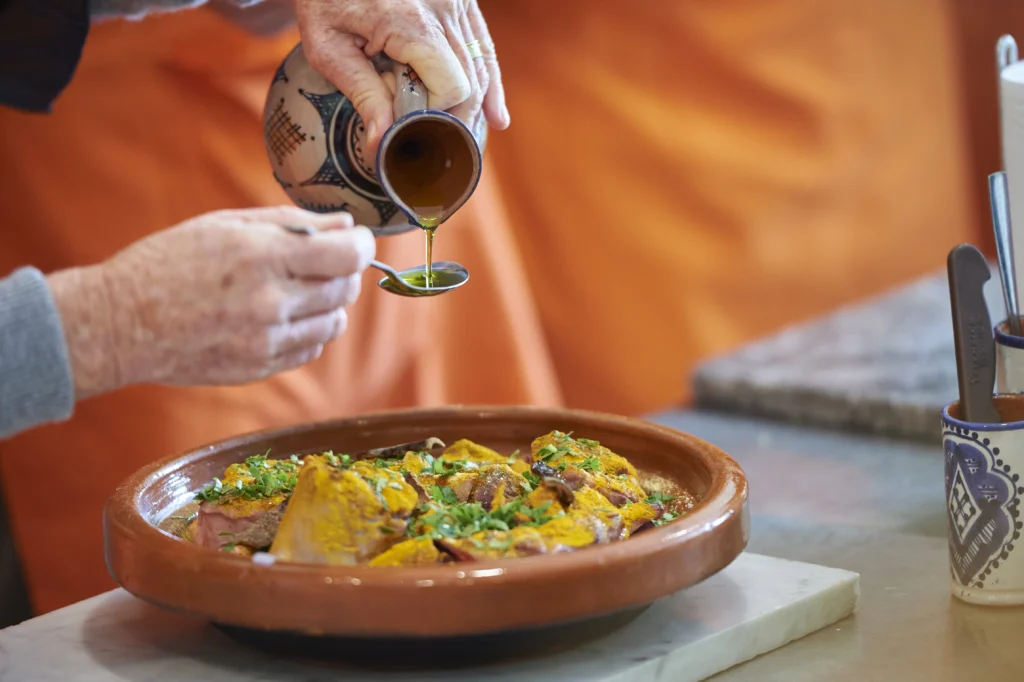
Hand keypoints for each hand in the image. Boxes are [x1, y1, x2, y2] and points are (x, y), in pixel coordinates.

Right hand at [48, 207, 375, 398]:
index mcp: (262, 256)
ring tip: (296, 290)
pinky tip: (280, 316)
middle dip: (344, 270)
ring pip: (335, 322)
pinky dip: (308, 331)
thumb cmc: (168, 263)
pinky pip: (311, 348)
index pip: (348, 255)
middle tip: (322, 261)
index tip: (356, 239)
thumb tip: (345, 224)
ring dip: (328, 303)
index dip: (362, 244)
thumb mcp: (224, 224)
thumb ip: (291, 222)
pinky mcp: (261, 367)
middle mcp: (271, 302)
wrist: (120, 324)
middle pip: (347, 288)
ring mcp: (267, 340)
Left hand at [293, 0, 508, 151]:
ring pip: (481, 66)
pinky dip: (488, 80)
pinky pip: (482, 45)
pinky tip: (496, 116)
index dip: (435, 114)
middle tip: (433, 141)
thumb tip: (382, 143)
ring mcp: (457, 1)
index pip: (451, 88)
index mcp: (410, 22)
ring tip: (465, 141)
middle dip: (455, 115)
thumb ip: (361, 93)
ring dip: (475, 105)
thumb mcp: (328, 47)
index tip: (411, 125)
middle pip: (471, 81)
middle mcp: (443, 8)